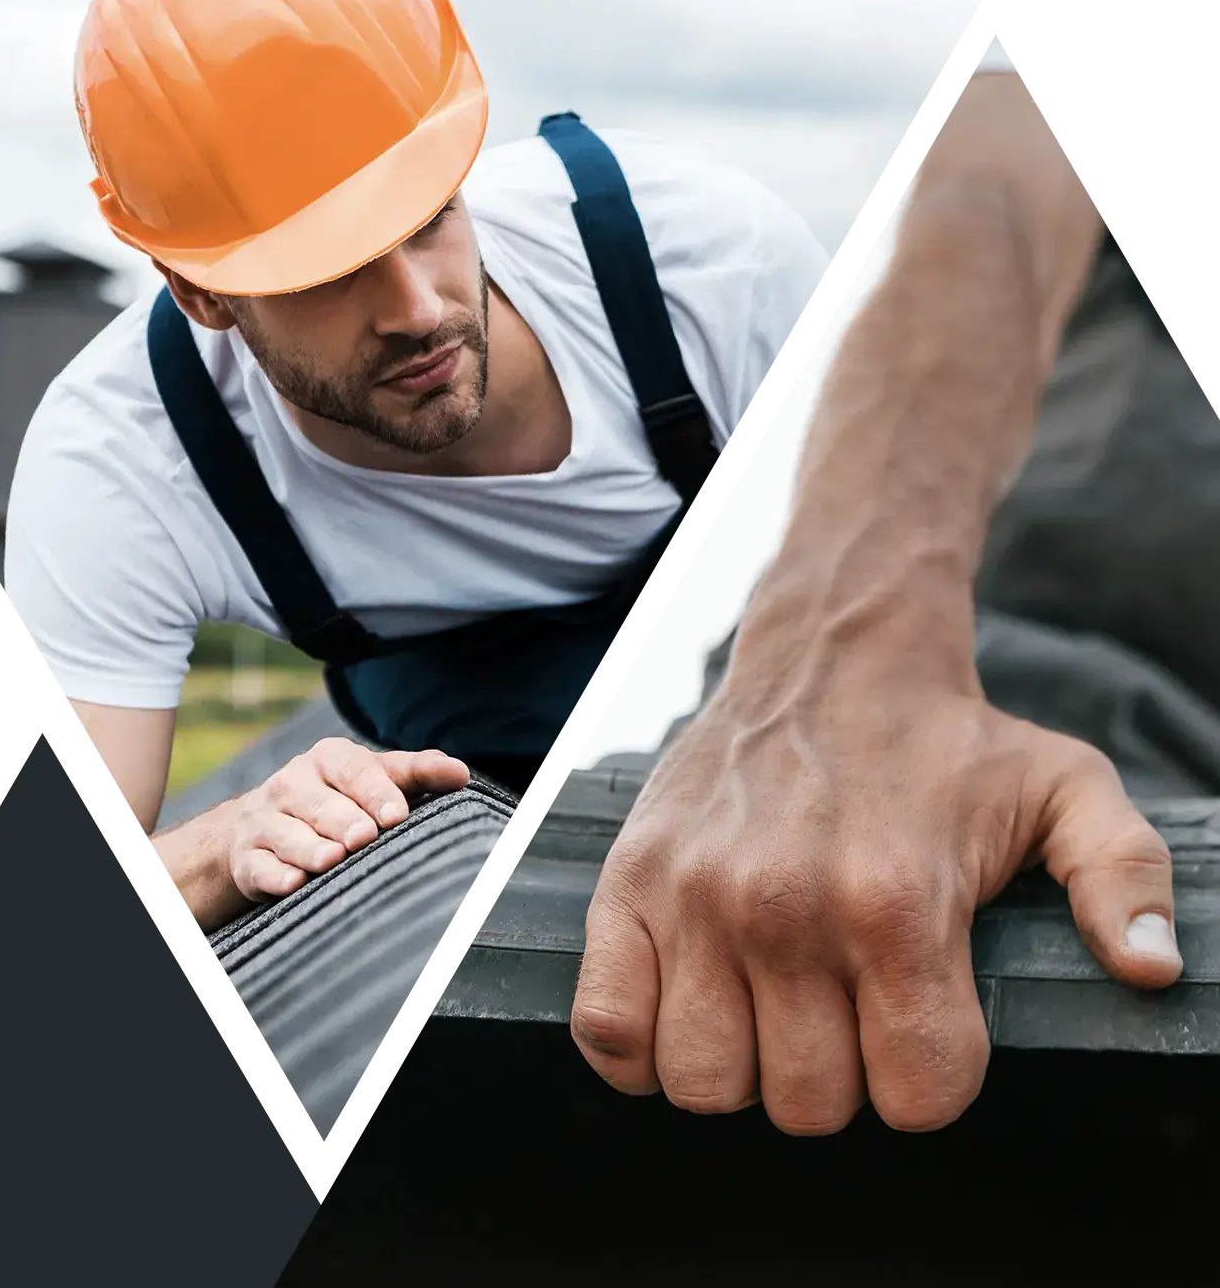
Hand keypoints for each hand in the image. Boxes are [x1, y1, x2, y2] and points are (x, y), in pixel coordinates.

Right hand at [226, 739, 469, 903]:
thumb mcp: (370, 779)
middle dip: (343, 820)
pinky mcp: (246, 858)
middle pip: (319, 802)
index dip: (375, 790)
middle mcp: (291, 784)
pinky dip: (275, 875)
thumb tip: (459, 772)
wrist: (257, 827)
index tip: (396, 815)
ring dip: (310, 848)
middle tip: (364, 838)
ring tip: (333, 859)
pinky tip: (293, 883)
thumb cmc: (334, 800)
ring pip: (287, 833)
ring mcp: (264, 821)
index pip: (353, 769)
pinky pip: (259, 866)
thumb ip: (413, 773)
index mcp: (327, 759)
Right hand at [571, 651, 1181, 1135]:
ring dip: (745, 1064)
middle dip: (838, 1074)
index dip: (929, 1076)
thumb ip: (1124, 878)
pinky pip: (607, 1031)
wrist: (826, 656)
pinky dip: (641, 1049)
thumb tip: (1152, 969)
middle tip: (844, 1005)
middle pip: (808, 1103)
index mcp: (896, 904)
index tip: (923, 1026)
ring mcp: (694, 899)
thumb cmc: (944, 741)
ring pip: (708, 1084)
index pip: (914, 1096)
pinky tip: (688, 1009)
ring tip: (769, 1004)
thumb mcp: (1065, 791)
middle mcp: (786, 909)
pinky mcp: (628, 887)